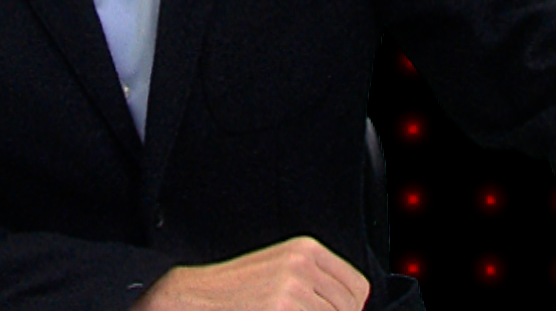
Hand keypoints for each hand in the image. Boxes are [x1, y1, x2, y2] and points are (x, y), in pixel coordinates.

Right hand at [132, 235, 369, 310]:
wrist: (196, 296)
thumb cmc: (238, 289)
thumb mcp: (282, 269)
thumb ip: (317, 281)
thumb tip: (352, 305)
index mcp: (306, 250)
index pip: (358, 287)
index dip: (349, 308)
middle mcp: (303, 265)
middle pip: (348, 309)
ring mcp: (292, 290)